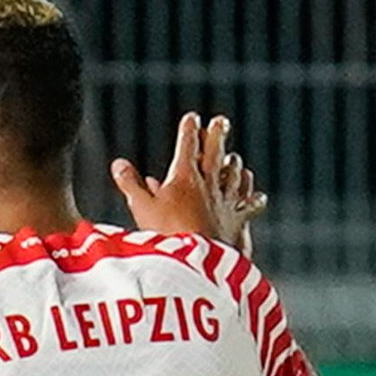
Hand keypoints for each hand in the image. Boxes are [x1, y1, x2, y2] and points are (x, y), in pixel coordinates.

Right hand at [111, 113, 267, 254]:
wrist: (195, 258)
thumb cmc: (166, 233)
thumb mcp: (141, 208)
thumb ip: (130, 184)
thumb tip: (118, 164)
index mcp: (185, 177)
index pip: (188, 145)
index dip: (190, 129)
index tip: (192, 117)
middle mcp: (209, 183)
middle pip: (216, 152)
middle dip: (217, 134)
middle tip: (221, 121)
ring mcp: (226, 200)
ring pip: (234, 174)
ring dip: (233, 163)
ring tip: (233, 157)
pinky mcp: (237, 219)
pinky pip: (250, 204)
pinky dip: (253, 197)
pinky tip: (257, 195)